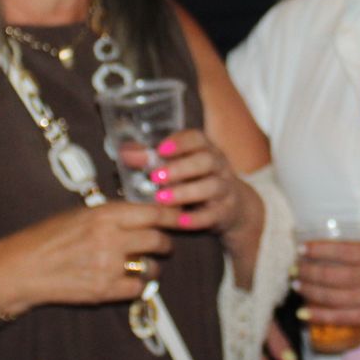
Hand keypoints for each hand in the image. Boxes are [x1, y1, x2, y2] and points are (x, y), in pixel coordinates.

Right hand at [0, 200, 179, 312]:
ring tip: (143, 265)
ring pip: (151, 267)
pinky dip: (136, 286)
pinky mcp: (104, 291)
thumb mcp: (80, 214)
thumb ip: (111, 215)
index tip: (180, 217)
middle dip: (164, 243)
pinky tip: (126, 281)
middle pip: (158, 240)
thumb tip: (140, 214)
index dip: (172, 215)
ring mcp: (109, 266)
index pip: (153, 212)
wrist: (22, 268)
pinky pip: (137, 290)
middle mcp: (111, 238)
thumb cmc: (47, 237)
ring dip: (152, 267)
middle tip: (162, 244)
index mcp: (105, 214)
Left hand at [125, 128, 255, 235]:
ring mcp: (224, 189)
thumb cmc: (197, 180)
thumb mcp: (181, 166)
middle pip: (206, 161)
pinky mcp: (225, 212)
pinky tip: (178, 221)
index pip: (198, 139)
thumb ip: (152, 158)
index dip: (180, 142)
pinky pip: (212, 215)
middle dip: (180, 167)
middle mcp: (218, 166)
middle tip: (156, 176)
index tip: (160, 149)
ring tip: (161, 198)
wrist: (235, 206)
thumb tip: (124, 153)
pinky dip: (195, 218)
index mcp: (206, 149)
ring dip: (185, 192)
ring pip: (211, 187)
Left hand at [296, 239, 359, 332]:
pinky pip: (345, 317)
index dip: (320, 249)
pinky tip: (304, 313)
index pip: (344, 250)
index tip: (301, 248)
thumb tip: (334, 249)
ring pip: (336, 296)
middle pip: (335, 274)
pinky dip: (322, 316)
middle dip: (309, 271)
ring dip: (312, 291)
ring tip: (296, 286)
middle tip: (293, 269)